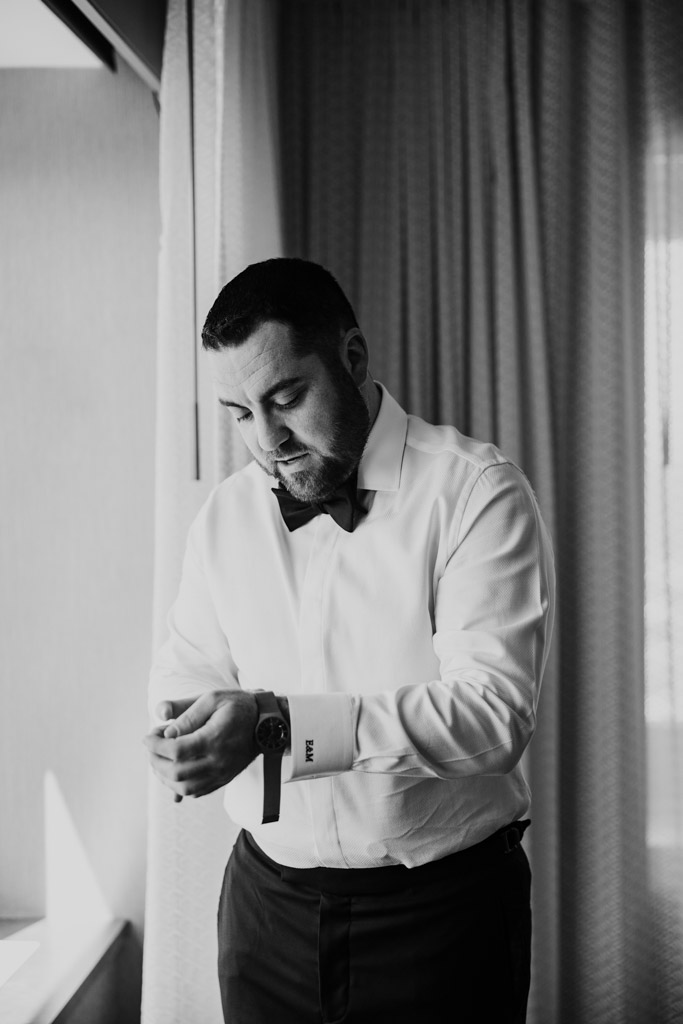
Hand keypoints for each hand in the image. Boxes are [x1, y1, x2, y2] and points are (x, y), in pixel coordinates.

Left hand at [143, 691, 257, 799]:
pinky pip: (196, 791)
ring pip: (185, 788)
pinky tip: (173, 771)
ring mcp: (222, 773)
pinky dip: (179, 785)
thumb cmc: (237, 706)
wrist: (265, 723)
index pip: (176, 751)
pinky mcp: (224, 779)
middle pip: (176, 773)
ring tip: (159, 760)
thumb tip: (166, 732)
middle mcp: (218, 761)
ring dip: (164, 777)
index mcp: (214, 739)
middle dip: (155, 761)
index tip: (148, 736)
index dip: (155, 745)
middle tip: (151, 747)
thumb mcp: (211, 699)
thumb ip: (187, 714)